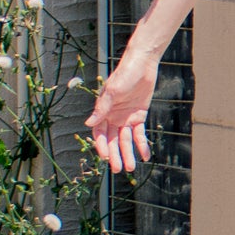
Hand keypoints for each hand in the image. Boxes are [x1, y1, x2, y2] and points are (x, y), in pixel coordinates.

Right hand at [87, 47, 159, 173]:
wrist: (143, 64)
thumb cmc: (124, 74)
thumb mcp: (112, 91)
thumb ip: (102, 108)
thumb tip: (88, 123)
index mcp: (103, 111)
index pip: (100, 133)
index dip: (102, 145)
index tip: (105, 157)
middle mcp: (113, 116)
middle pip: (113, 140)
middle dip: (115, 155)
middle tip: (119, 169)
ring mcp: (126, 117)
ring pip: (126, 140)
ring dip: (128, 153)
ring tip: (131, 167)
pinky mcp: (139, 116)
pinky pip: (140, 134)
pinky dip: (142, 144)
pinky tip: (145, 156)